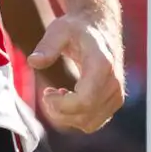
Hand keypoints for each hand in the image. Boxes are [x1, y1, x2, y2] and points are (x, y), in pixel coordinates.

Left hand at [29, 14, 124, 132]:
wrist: (99, 27)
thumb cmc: (77, 28)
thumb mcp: (59, 30)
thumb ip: (47, 45)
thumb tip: (33, 61)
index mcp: (102, 65)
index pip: (84, 101)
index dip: (61, 105)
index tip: (46, 93)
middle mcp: (114, 83)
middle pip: (85, 116)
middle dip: (59, 111)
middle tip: (47, 93)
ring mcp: (117, 94)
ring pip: (89, 124)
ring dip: (67, 116)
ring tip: (57, 94)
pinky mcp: (115, 101)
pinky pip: (94, 122)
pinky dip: (77, 117)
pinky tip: (68, 98)